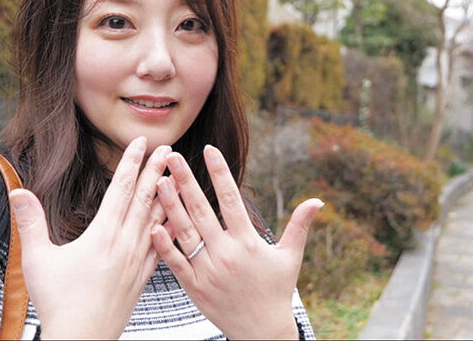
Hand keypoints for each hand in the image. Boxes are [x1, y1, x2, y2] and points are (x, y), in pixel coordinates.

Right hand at [9, 137, 170, 338]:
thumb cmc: (58, 304)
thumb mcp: (37, 260)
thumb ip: (30, 223)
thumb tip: (17, 191)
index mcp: (102, 235)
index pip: (121, 189)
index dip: (132, 162)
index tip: (142, 143)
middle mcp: (125, 244)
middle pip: (145, 198)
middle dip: (157, 170)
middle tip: (169, 148)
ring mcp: (138, 261)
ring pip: (158, 219)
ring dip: (168, 194)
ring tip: (177, 175)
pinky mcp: (143, 277)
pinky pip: (162, 244)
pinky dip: (170, 226)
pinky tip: (174, 219)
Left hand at [150, 145, 322, 339]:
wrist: (262, 332)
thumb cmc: (277, 291)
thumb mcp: (290, 257)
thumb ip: (299, 226)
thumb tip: (318, 200)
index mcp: (248, 242)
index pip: (231, 199)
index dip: (219, 173)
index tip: (209, 150)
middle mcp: (226, 254)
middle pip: (201, 210)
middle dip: (186, 181)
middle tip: (172, 157)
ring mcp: (207, 271)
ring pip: (185, 233)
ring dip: (170, 206)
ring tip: (160, 182)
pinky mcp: (194, 288)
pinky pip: (176, 263)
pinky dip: (164, 245)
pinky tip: (154, 226)